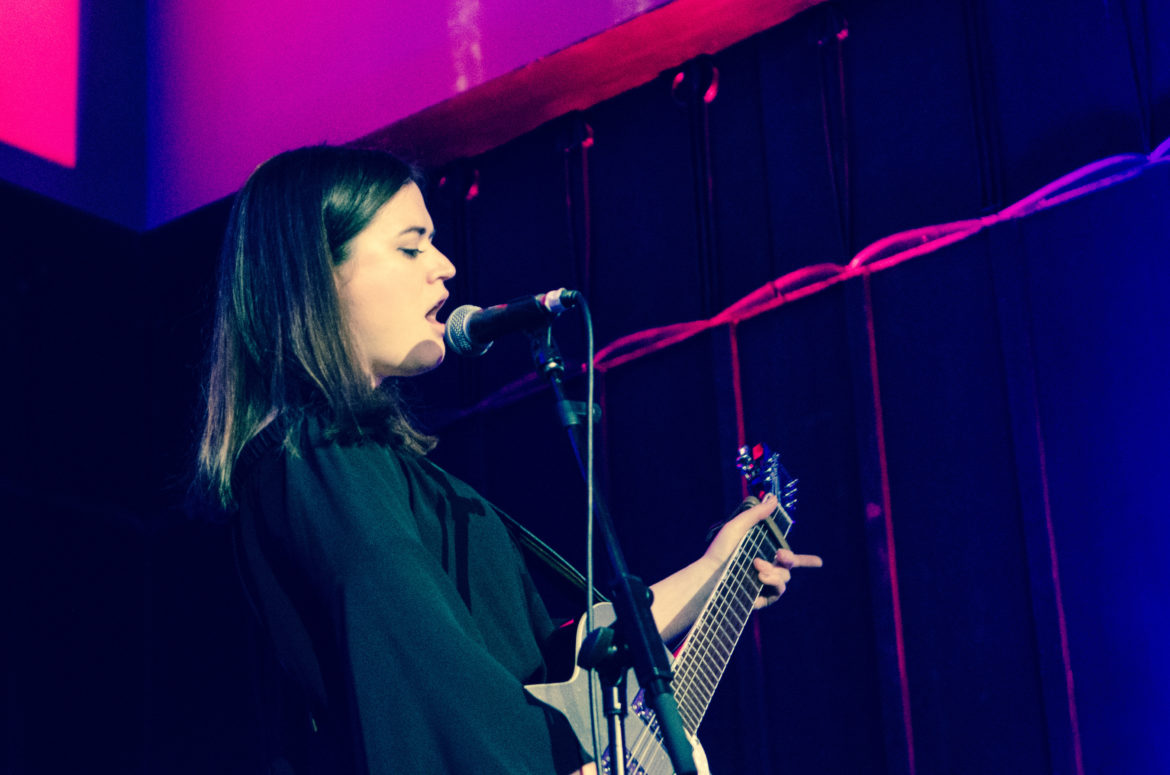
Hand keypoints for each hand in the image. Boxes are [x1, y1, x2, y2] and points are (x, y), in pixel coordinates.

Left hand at [704, 494, 822, 609]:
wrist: (710, 574)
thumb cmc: (721, 550)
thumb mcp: (739, 526)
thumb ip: (757, 514)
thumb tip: (772, 498)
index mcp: (763, 554)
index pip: (789, 559)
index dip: (806, 561)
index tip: (820, 562)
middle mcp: (766, 570)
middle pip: (789, 566)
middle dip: (788, 558)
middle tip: (780, 554)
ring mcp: (764, 586)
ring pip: (785, 579)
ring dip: (774, 571)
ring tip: (757, 567)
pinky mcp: (762, 599)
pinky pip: (778, 592)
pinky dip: (773, 583)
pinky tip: (760, 577)